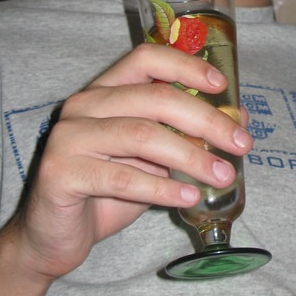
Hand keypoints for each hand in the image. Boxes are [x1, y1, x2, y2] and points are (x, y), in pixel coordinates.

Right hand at [13, 43, 251, 281]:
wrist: (54, 237)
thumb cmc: (108, 191)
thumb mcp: (154, 159)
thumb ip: (185, 135)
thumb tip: (238, 120)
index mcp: (105, 91)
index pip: (146, 58)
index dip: (186, 66)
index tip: (221, 85)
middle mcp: (83, 105)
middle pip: (154, 98)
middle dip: (206, 120)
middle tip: (241, 144)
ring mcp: (68, 137)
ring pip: (142, 136)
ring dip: (191, 157)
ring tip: (223, 176)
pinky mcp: (60, 173)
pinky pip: (121, 178)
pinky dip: (162, 188)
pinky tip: (189, 197)